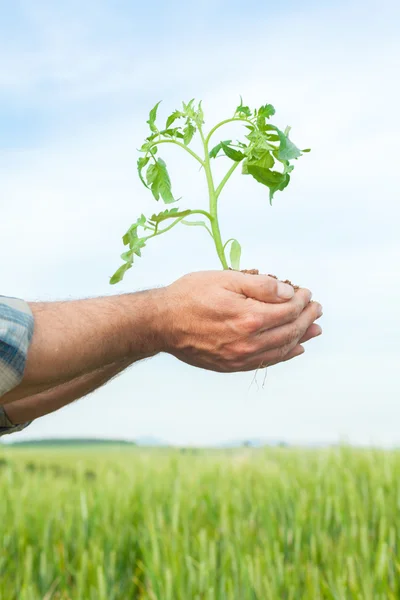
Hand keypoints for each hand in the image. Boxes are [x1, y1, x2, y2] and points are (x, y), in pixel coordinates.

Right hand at [160, 270, 321, 372]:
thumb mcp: (224, 278)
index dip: (301, 300)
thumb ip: (260, 285)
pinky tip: (295, 349)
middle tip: (316, 309)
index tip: (306, 292)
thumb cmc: (189, 296)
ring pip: (282, 349)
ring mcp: (240, 357)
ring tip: (315, 329)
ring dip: (302, 337)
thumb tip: (288, 292)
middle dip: (306, 318)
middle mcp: (248, 342)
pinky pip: (266, 362)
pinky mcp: (232, 366)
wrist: (161, 323)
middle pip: (289, 331)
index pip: (288, 310)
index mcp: (248, 318)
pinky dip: (285, 355)